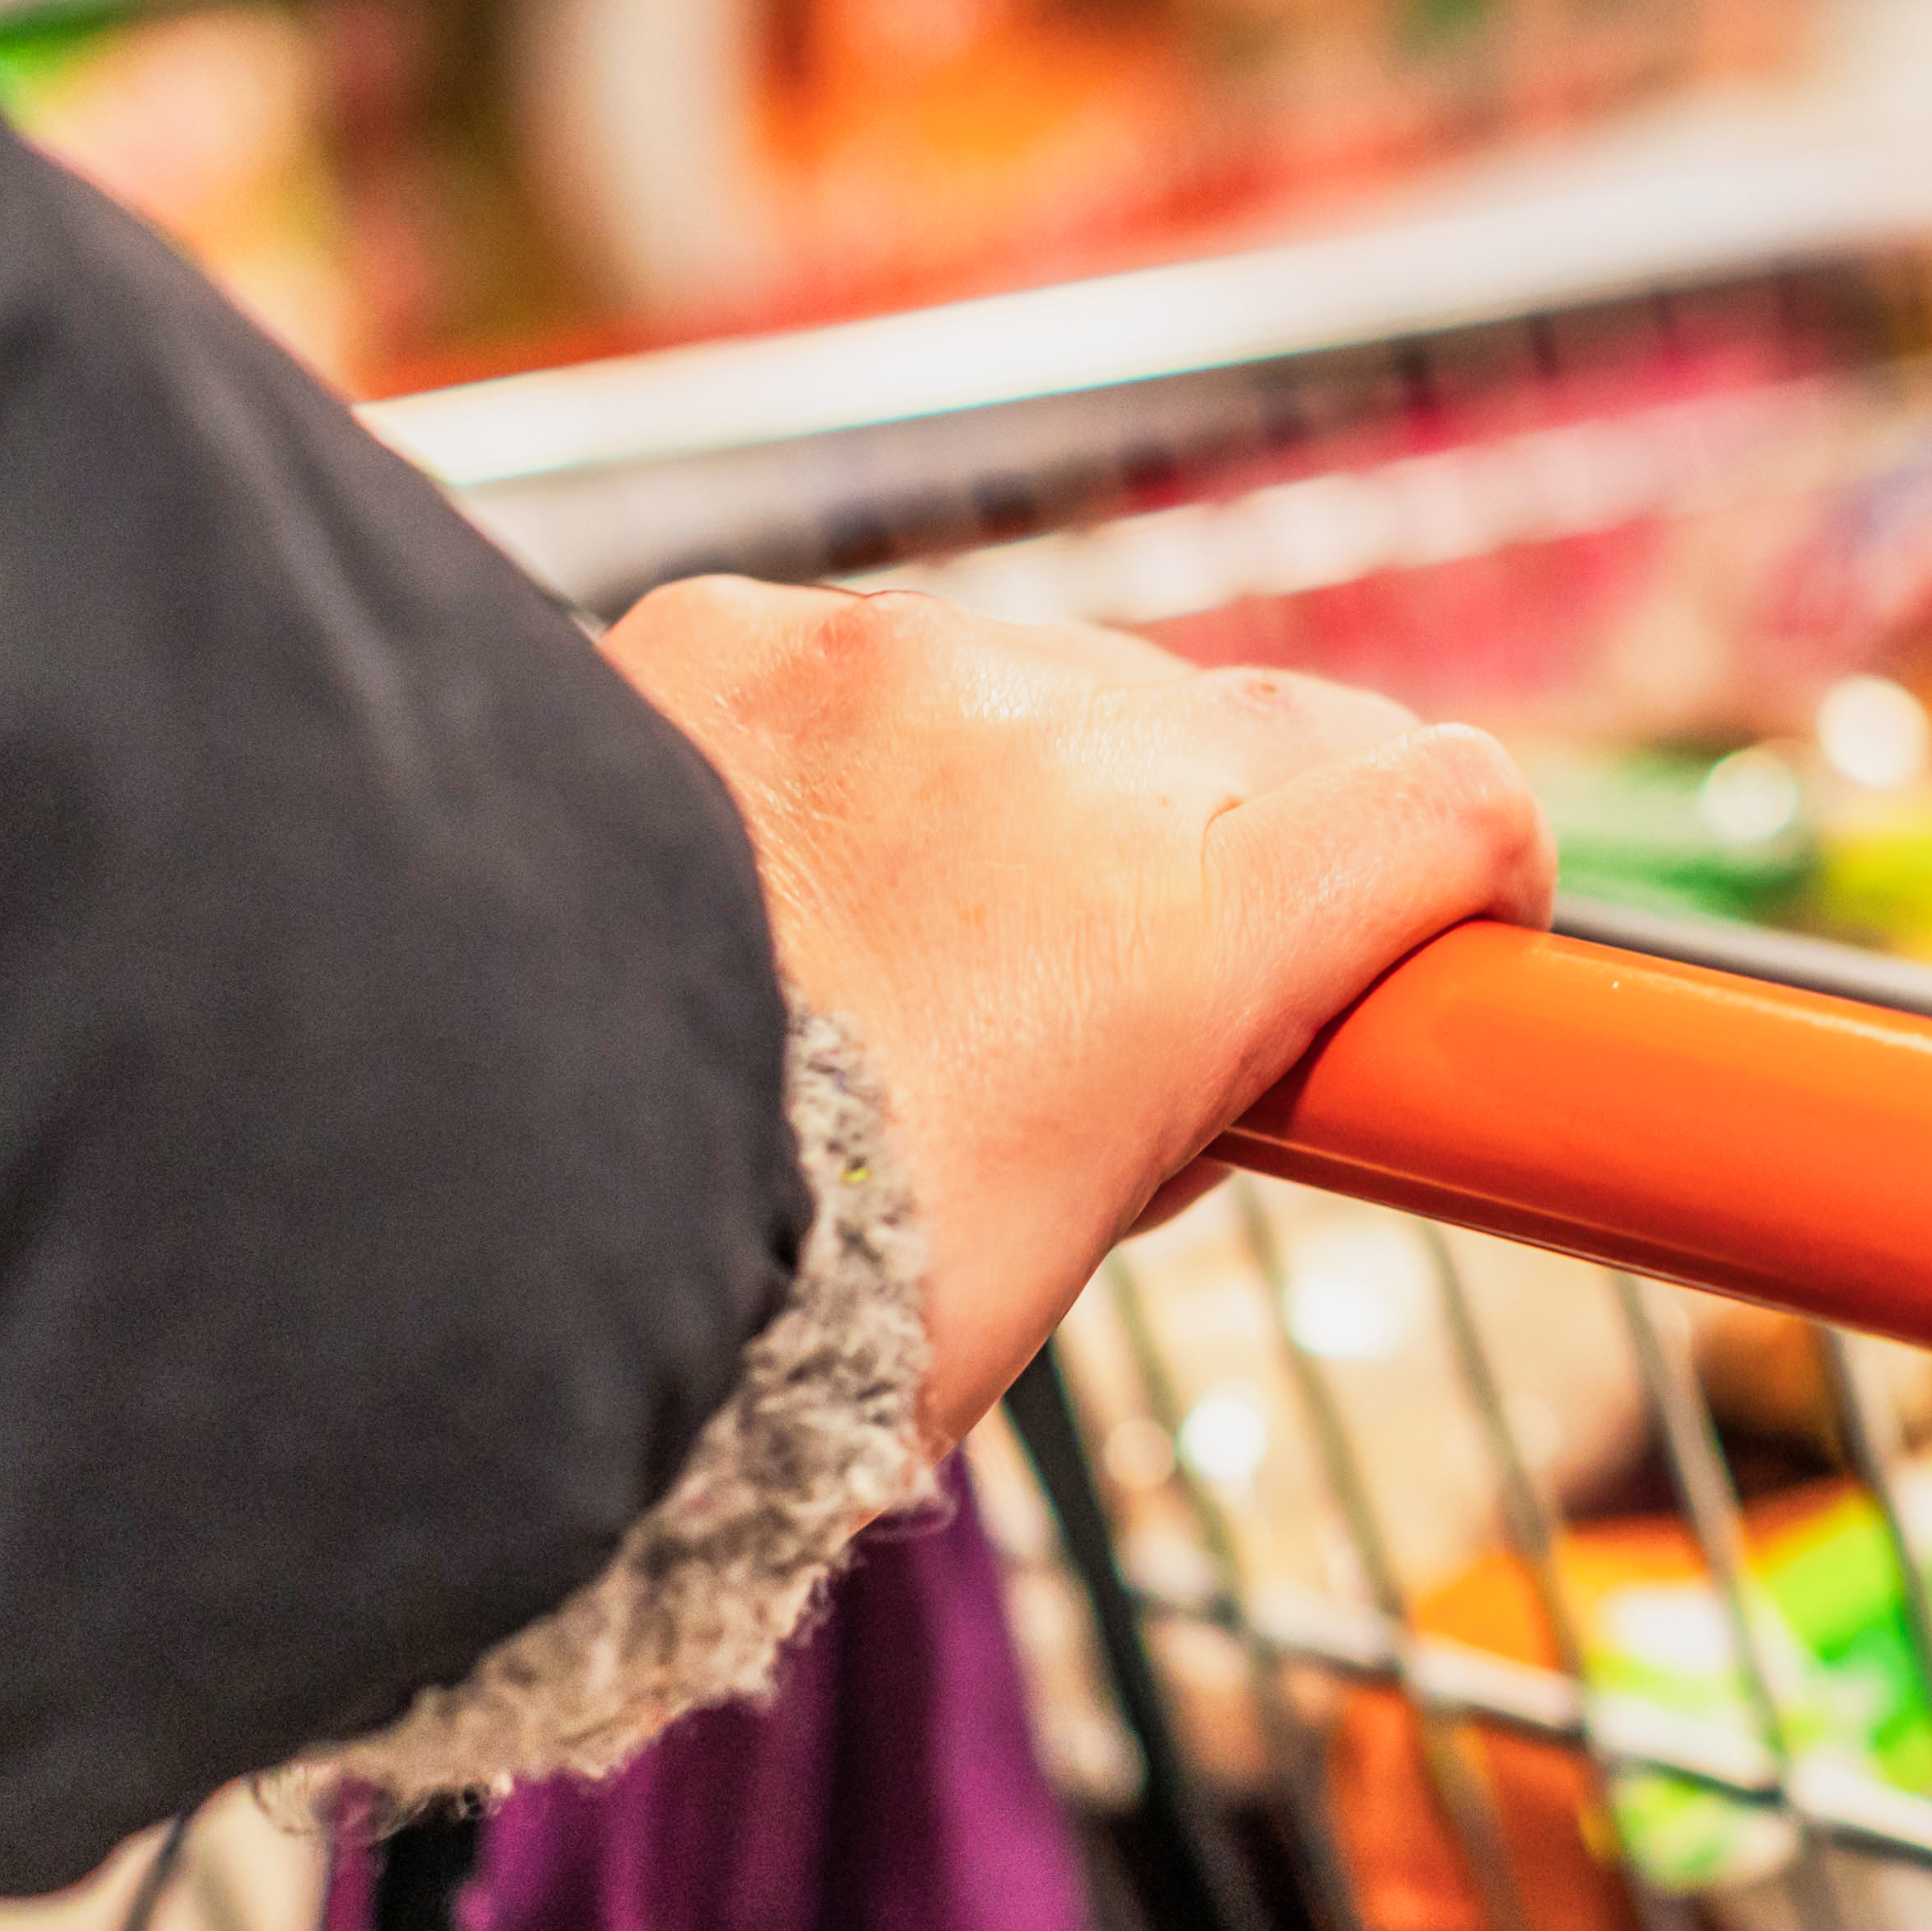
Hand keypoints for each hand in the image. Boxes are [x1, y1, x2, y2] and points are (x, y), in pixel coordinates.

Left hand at [604, 583, 1553, 1451]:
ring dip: (1044, 787)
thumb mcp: (1041, 1258)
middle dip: (1251, 841)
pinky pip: (864, 662)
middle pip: (1266, 732)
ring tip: (913, 952)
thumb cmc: (768, 1302)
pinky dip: (856, 754)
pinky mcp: (734, 628)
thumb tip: (1205, 1055)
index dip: (1469, 877)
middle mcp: (1076, 748)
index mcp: (1193, 921)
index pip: (1452, 809)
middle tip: (1155, 981)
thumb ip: (1163, 1110)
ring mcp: (896, 663)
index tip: (1443, 935)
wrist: (462, 1197)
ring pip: (1064, 685)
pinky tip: (767, 887)